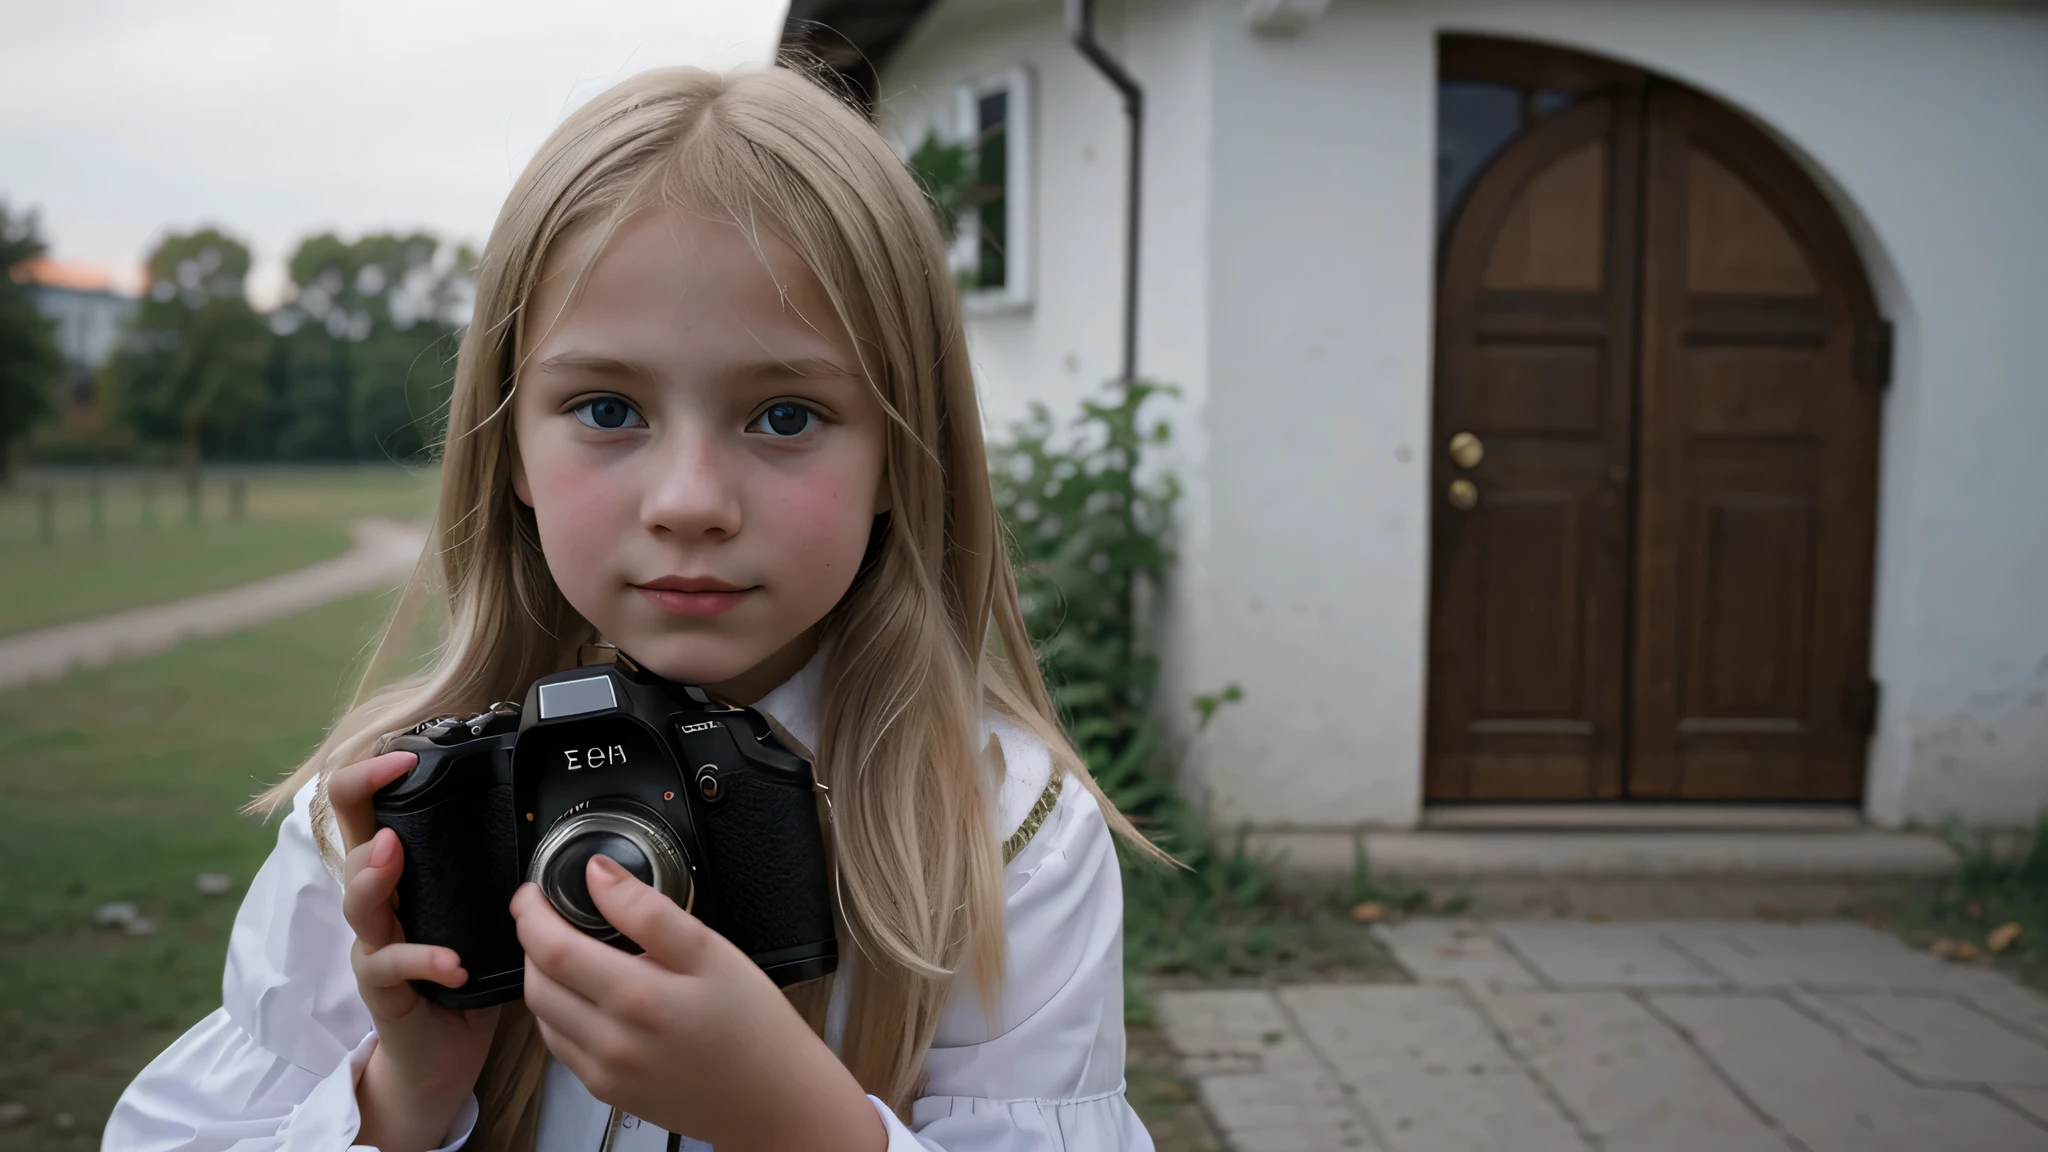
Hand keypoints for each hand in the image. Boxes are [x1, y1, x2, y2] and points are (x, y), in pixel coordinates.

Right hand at [328, 750, 501, 1151]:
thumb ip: (492, 868)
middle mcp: (379, 904)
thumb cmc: (462, 972)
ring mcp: (375, 945)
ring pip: (358, 904)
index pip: (368, 812)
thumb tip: (542, 818)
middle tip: (390, 796)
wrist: (441, 1054)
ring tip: (392, 860)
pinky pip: (390, 968)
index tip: (401, 755)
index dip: (370, 777)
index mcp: (401, 874)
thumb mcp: (479, 909)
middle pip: (351, 848)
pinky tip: (449, 961)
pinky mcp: (383, 990)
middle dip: (364, 815)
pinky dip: (421, 959)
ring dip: (374, 878)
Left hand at [511, 857, 884, 1151]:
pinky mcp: (606, 1092)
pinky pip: (560, 1047)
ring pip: (542, 1017)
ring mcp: (604, 1073)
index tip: (533, 893)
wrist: (771, 1097)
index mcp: (638, 998)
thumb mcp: (711, 950)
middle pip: (537, 984)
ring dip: (543, 978)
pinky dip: (559, 1013)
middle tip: (548, 915)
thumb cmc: (752, 1024)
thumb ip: (648, 909)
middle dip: (531, 943)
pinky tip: (589, 996)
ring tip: (570, 951)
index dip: (531, 914)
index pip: (553, 949)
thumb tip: (600, 874)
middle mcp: (611, 1042)